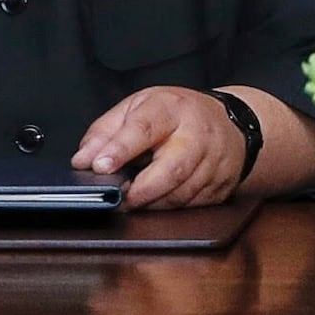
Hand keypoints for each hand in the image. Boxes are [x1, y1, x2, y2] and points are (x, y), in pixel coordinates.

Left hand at [76, 85, 271, 209]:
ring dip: (152, 203)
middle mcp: (197, 135)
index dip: (120, 149)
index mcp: (172, 109)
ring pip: (181, 194)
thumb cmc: (177, 115)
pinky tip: (157, 200)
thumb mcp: (138, 107)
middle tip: (117, 199)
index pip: (144, 128)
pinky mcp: (221, 186)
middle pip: (172, 168)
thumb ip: (106, 131)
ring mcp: (214, 162)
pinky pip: (192, 206)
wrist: (232, 123)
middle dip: (141, 190)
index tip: (99, 166)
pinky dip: (169, 207)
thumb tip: (82, 160)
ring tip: (133, 200)